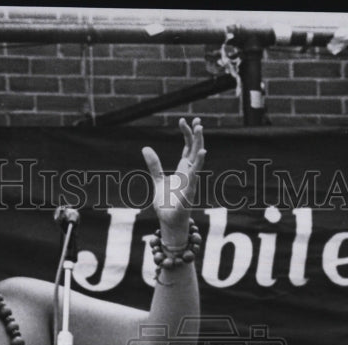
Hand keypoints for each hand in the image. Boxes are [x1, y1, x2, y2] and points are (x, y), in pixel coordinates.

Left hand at [142, 117, 205, 246]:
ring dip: (199, 143)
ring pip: (197, 158)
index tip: (183, 121)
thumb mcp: (158, 180)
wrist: (168, 222)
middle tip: (197, 119)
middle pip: (194, 149)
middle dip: (196, 135)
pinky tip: (201, 151)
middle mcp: (189, 174)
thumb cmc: (166, 204)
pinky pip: (195, 174)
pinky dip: (198, 162)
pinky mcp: (189, 190)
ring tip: (200, 128)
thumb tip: (145, 148)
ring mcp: (190, 181)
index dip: (187, 134)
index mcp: (183, 171)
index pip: (188, 148)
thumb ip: (154, 165)